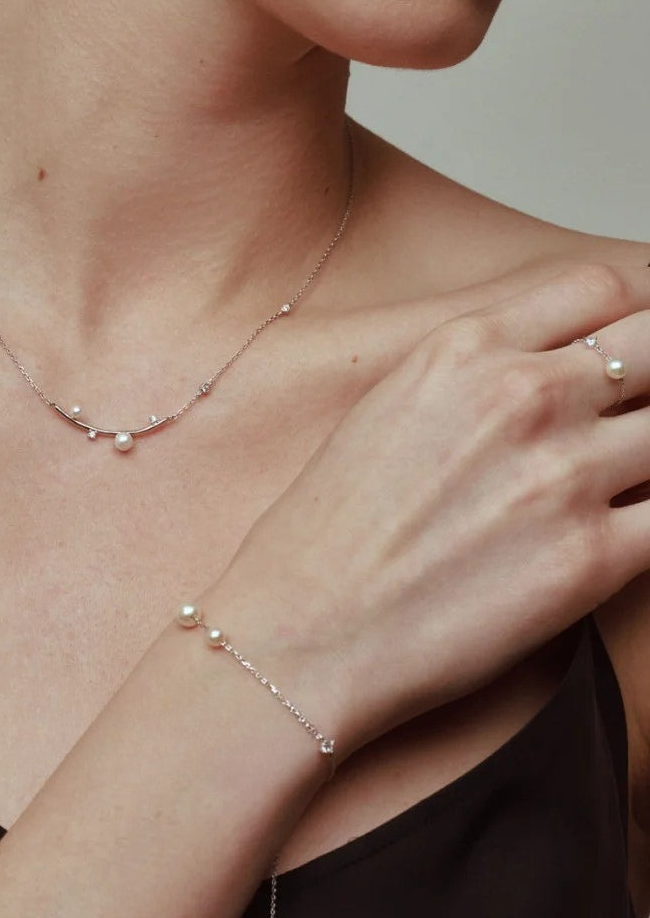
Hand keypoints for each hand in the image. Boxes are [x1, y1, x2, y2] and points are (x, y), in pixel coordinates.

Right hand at [205, 263, 649, 760]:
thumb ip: (471, 377)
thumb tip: (543, 376)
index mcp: (461, 351)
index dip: (634, 313)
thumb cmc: (323, 531)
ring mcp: (563, 473)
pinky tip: (625, 532)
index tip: (635, 344)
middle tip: (637, 414)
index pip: (598, 290)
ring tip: (622, 481)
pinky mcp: (592, 559)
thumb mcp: (385, 410)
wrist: (301, 627)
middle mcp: (521, 395)